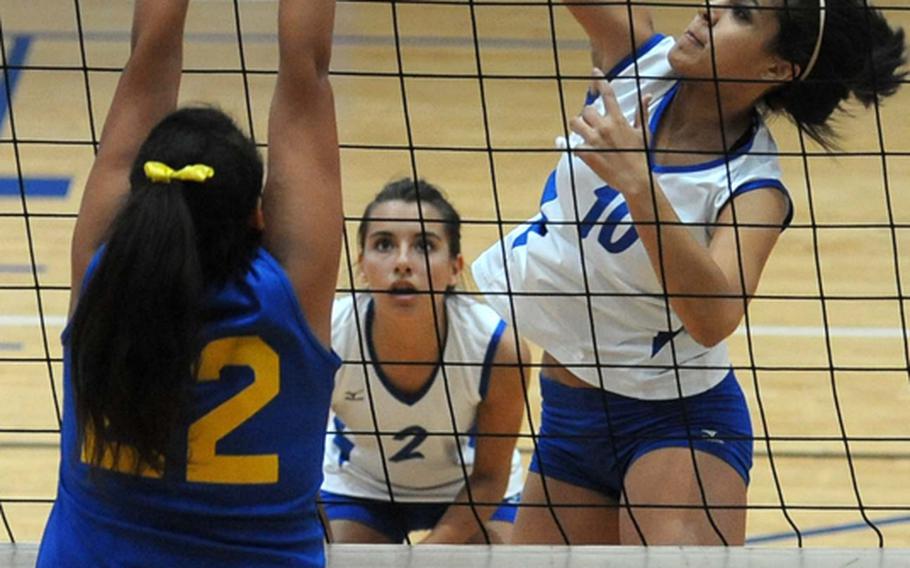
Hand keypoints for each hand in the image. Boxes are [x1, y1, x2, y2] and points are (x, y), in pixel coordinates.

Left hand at [569, 69, 652, 195]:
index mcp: (618, 120)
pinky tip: (584, 154)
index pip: (607, 94)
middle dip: (587, 117)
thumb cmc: (640, 156)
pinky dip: (577, 148)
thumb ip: (642, 112)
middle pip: (586, 110)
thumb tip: (648, 95)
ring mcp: (594, 140)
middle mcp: (604, 127)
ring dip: (577, 127)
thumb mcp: (643, 132)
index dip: (599, 80)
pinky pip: (573, 145)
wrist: (635, 179)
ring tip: (583, 135)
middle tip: (591, 126)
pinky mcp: (586, 153)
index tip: (594, 71)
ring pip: (574, 123)